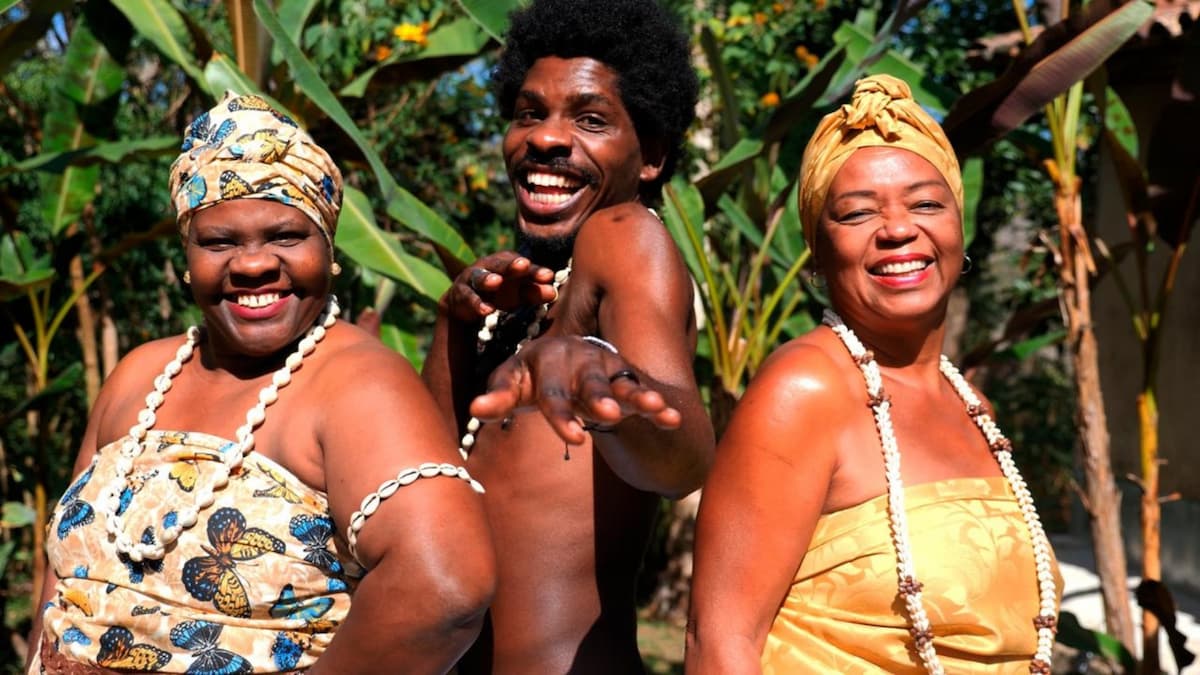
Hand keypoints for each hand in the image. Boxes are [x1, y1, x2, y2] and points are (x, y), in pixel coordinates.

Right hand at [443, 252, 557, 321]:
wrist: (465, 302)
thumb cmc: (500, 294)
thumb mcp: (519, 294)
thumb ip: (535, 292)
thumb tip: (553, 293)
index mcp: (507, 264)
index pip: (523, 266)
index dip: (535, 271)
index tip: (548, 276)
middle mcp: (489, 267)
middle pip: (500, 264)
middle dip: (511, 265)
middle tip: (523, 264)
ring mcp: (472, 279)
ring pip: (479, 277)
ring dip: (487, 278)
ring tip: (496, 282)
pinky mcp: (460, 293)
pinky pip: (468, 297)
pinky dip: (476, 303)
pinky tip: (487, 310)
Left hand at [469, 336, 681, 444]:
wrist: (566, 356)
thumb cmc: (532, 378)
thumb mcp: (512, 385)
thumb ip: (497, 399)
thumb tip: (475, 410)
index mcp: (544, 359)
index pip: (550, 393)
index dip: (561, 415)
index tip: (576, 439)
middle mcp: (578, 360)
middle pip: (588, 385)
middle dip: (599, 399)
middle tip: (608, 415)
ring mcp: (604, 368)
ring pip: (621, 383)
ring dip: (637, 395)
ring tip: (654, 407)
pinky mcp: (626, 378)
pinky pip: (643, 391)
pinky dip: (658, 405)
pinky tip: (673, 419)